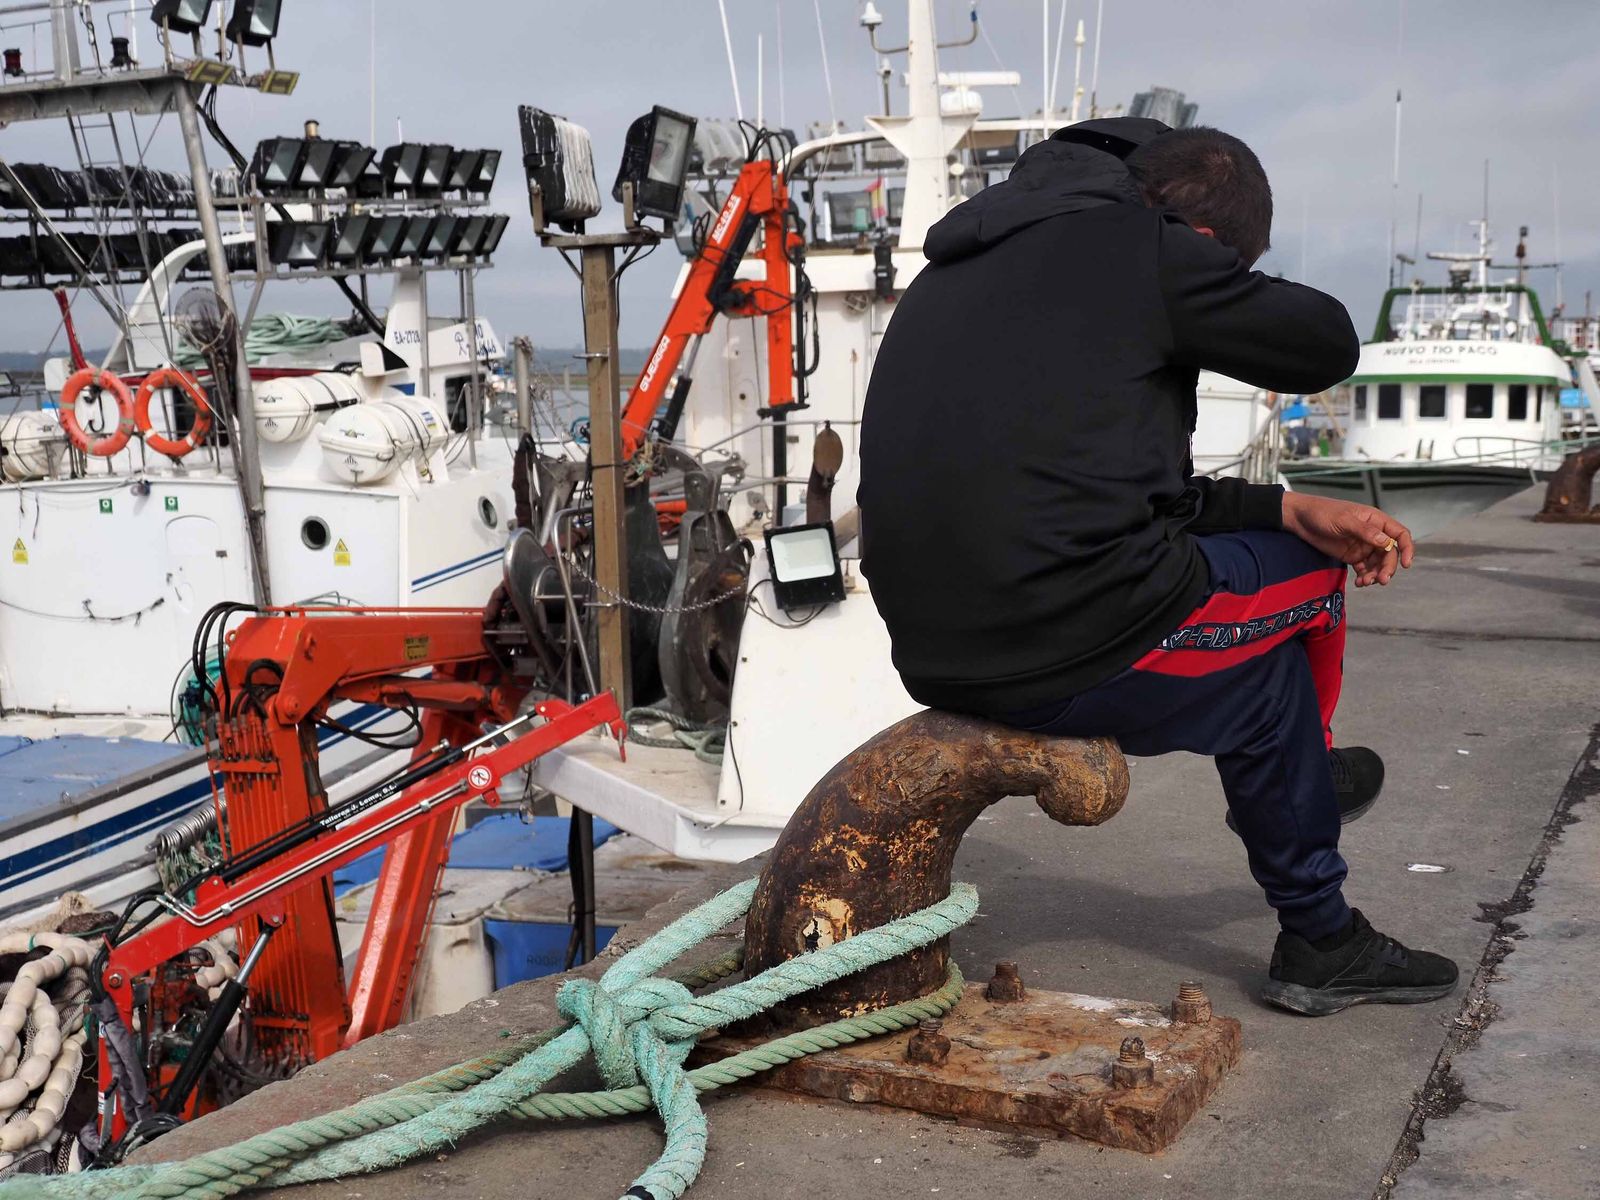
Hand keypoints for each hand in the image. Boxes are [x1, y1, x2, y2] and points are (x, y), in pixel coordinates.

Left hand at [1282, 492, 1413, 586]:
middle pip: (1390, 554)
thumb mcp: (1344, 520)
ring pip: (1378, 564)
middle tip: (1381, 580)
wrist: (1300, 519)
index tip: (1407, 564)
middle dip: (1388, 568)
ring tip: (1366, 582)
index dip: (1407, 549)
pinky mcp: (1352, 556)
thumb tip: (1387, 543)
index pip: (1400, 534)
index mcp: (1376, 520)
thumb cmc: (1323, 512)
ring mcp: (1363, 546)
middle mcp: (1373, 534)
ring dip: (1375, 575)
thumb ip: (1366, 531)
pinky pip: (1364, 569)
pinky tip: (1360, 582)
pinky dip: (1365, 576)